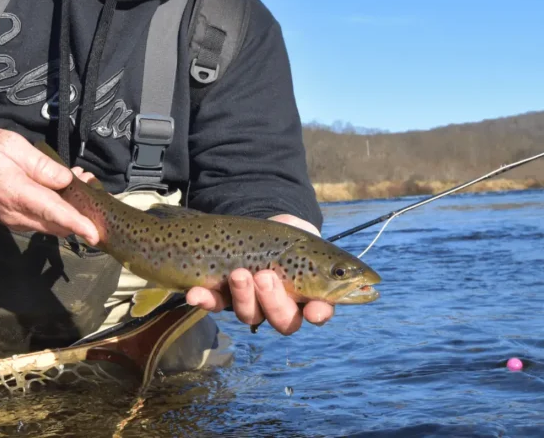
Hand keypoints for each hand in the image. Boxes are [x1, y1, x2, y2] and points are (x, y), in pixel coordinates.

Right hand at [0, 128, 99, 244]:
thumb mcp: (13, 145)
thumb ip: (41, 165)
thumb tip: (67, 180)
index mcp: (16, 193)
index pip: (52, 212)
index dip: (76, 223)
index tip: (95, 234)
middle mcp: (15, 214)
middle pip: (57, 223)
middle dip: (80, 211)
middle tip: (90, 182)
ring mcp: (14, 221)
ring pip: (51, 225)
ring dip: (70, 210)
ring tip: (78, 181)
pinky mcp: (14, 221)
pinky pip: (41, 221)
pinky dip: (57, 211)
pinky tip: (62, 189)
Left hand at [184, 214, 334, 334]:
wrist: (257, 223)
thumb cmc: (290, 235)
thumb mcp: (307, 238)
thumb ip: (322, 253)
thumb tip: (348, 270)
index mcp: (309, 295)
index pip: (319, 312)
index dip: (318, 314)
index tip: (315, 310)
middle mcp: (281, 306)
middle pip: (283, 320)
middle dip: (275, 301)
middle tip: (266, 276)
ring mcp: (252, 303)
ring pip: (249, 315)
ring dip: (243, 296)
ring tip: (239, 274)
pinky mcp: (223, 296)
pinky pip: (214, 304)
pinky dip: (204, 300)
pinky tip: (195, 293)